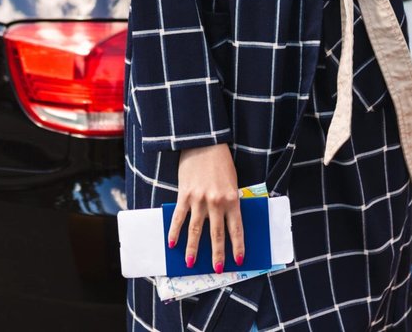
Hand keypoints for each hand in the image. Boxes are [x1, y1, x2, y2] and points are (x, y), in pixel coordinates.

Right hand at [169, 143, 244, 272]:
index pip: (236, 229)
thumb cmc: (221, 162)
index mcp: (232, 199)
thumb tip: (227, 222)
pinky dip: (175, 232)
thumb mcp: (232, 182)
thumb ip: (230, 201)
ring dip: (192, 249)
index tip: (239, 260)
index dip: (237, 246)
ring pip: (196, 230)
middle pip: (217, 234)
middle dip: (217, 254)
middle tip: (218, 269)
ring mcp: (199, 199)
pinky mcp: (184, 195)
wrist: (204, 143)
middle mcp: (216, 202)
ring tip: (190, 263)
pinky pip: (179, 218)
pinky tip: (172, 243)